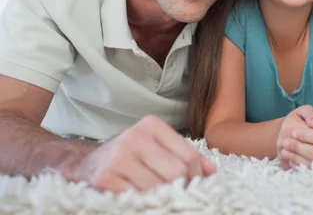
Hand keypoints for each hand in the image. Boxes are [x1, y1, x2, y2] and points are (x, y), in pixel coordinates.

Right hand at [64, 115, 215, 192]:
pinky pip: (138, 197)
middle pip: (177, 172)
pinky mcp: (105, 178)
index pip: (188, 156)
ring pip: (159, 187)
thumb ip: (185, 155)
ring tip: (160, 196)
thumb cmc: (129, 155)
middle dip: (182, 188)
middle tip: (179, 195)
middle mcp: (134, 137)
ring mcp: (119, 157)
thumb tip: (211, 170)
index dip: (196, 176)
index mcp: (151, 125)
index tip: (193, 186)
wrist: (85, 164)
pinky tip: (142, 198)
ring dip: (163, 197)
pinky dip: (145, 202)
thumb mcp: (157, 147)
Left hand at [279, 104, 312, 171]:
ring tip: (284, 151)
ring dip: (296, 158)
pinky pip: (312, 173)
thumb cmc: (307, 122)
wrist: (304, 136)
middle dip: (298, 147)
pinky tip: (291, 159)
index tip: (293, 132)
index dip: (306, 136)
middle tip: (285, 142)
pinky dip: (300, 166)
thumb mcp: (309, 111)